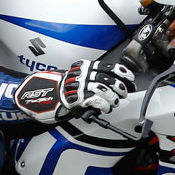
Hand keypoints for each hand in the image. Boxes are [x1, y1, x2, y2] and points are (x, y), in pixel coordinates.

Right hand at [14, 60, 134, 122]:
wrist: (44, 96)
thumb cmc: (64, 89)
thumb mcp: (79, 77)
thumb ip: (94, 78)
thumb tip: (116, 85)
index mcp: (85, 67)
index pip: (108, 66)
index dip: (121, 72)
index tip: (129, 77)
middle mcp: (83, 75)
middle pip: (108, 79)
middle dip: (120, 87)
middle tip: (124, 93)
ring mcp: (80, 86)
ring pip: (104, 90)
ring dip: (113, 98)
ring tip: (114, 103)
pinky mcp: (77, 99)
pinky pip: (97, 101)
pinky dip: (104, 105)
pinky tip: (105, 108)